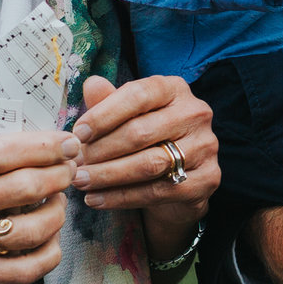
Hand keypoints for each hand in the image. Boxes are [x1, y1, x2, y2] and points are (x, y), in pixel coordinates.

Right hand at [0, 131, 76, 283]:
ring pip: (36, 227)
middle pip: (29, 185)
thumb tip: (35, 147)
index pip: (8, 151)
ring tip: (58, 204)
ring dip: (59, 213)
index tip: (68, 143)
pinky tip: (50, 241)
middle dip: (61, 176)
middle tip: (69, 172)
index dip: (47, 144)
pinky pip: (29, 267)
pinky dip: (50, 253)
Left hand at [70, 73, 218, 262]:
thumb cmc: (148, 140)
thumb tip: (90, 84)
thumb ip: (109, 102)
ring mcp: (205, 146)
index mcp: (175, 89)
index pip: (138, 95)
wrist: (178, 181)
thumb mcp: (127, 117)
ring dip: (108, 175)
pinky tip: (96, 199)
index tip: (78, 133)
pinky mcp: (207, 178)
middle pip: (140, 132)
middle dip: (101, 150)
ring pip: (148, 164)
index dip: (104, 114)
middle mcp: (196, 113)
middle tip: (74, 164)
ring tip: (80, 181)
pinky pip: (158, 191)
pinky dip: (121, 197)